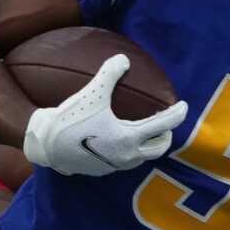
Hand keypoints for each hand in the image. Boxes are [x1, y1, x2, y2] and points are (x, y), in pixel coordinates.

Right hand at [22, 53, 186, 175]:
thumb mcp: (91, 93)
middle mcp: (127, 156)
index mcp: (129, 137)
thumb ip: (109, 74)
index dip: (177, 114)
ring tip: (145, 133)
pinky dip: (131, 151)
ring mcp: (115, 166)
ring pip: (142, 158)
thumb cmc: (71, 119)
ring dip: (148, 146)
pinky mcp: (103, 170)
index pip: (163, 125)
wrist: (46, 145)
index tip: (184, 106)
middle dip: (166, 136)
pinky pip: (125, 161)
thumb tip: (123, 59)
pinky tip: (120, 140)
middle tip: (165, 124)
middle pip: (158, 148)